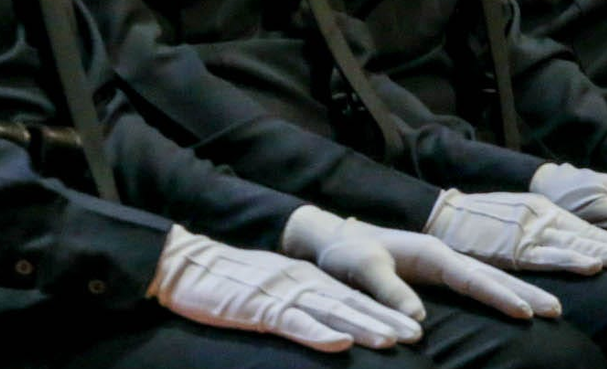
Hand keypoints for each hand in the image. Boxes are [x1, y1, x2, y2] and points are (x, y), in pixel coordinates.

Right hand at [151, 225, 422, 351]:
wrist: (189, 264)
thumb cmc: (230, 282)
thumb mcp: (272, 290)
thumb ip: (300, 303)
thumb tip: (329, 321)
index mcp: (307, 279)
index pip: (354, 298)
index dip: (385, 312)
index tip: (414, 328)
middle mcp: (303, 283)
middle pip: (353, 304)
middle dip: (386, 320)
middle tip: (417, 335)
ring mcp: (284, 294)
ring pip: (332, 312)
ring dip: (364, 326)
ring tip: (392, 340)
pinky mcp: (260, 308)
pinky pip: (294, 323)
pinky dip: (319, 333)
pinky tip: (340, 342)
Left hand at [282, 205, 560, 320]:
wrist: (336, 239)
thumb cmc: (349, 252)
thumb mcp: (365, 269)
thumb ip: (390, 291)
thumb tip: (418, 321)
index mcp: (432, 253)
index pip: (473, 277)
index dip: (499, 296)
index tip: (525, 314)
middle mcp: (445, 257)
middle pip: (493, 276)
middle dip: (526, 292)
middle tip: (557, 311)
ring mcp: (445, 265)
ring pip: (491, 279)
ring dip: (520, 293)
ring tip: (549, 309)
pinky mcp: (440, 275)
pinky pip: (478, 285)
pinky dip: (501, 294)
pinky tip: (515, 305)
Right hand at [424, 189, 606, 272]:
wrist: (444, 213)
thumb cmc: (481, 218)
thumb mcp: (519, 216)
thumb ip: (543, 228)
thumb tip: (569, 243)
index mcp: (547, 211)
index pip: (588, 229)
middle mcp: (544, 218)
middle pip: (589, 236)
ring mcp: (531, 231)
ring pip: (575, 244)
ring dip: (605, 255)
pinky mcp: (514, 246)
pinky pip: (546, 257)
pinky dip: (570, 261)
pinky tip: (591, 267)